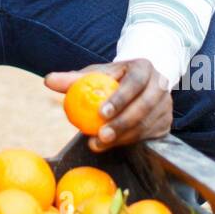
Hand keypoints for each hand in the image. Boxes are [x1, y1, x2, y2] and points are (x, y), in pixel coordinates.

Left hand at [44, 59, 172, 152]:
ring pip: (147, 125)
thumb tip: (48, 80)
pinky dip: (131, 142)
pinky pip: (149, 136)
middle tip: (100, 135)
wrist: (138, 83)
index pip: (134, 83)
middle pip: (144, 107)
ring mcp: (166, 105)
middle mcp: (160, 85)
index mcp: (144, 68)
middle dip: (121, 123)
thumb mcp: (95, 74)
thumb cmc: (112, 78)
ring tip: (99, 144)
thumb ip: (73, 79)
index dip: (120, 98)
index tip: (100, 112)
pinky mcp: (166, 123)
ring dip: (123, 137)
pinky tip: (113, 145)